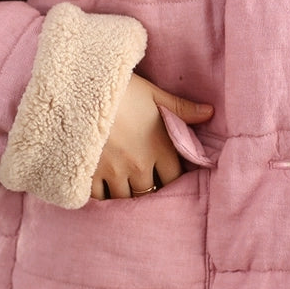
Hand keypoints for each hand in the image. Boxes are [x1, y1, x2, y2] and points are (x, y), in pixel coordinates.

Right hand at [90, 74, 212, 199]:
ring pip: (124, 199)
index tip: (165, 174)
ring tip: (123, 187)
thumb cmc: (121, 89)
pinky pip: (98, 199)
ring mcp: (112, 173)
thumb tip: (210, 113)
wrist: (79, 89)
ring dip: (125, 195)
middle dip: (148, 188)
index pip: (174, 178)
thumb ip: (181, 108)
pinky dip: (101, 197)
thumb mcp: (153, 95)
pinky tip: (101, 188)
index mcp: (158, 147)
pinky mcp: (88, 175)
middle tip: (142, 182)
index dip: (171, 179)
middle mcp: (138, 165)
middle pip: (149, 192)